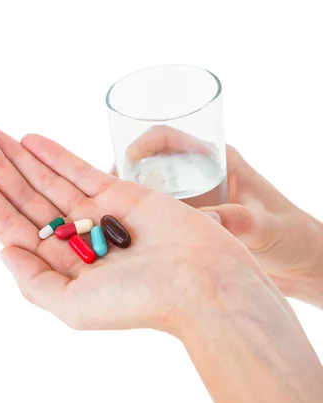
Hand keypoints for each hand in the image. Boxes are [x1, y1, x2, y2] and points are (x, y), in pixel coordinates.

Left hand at [0, 126, 250, 336]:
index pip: (12, 226)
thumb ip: (34, 283)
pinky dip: (56, 154)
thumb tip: (2, 250)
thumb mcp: (74, 308)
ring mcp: (101, 216)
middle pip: (25, 198)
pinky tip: (30, 139)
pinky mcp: (125, 196)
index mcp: (63, 269)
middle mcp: (78, 241)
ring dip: (17, 155)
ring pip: (48, 180)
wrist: (204, 283)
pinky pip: (82, 170)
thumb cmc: (143, 302)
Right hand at [117, 126, 322, 304]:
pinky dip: (137, 226)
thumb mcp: (267, 227)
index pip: (169, 138)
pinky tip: (123, 243)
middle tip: (100, 198)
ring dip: (125, 205)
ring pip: (147, 195)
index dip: (141, 143)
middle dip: (121, 177)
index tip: (123, 159)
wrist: (302, 264)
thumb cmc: (293, 237)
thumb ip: (241, 221)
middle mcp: (200, 178)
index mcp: (218, 161)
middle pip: (148, 166)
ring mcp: (194, 203)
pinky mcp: (190, 227)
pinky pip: (155, 221)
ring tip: (105, 222)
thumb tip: (208, 220)